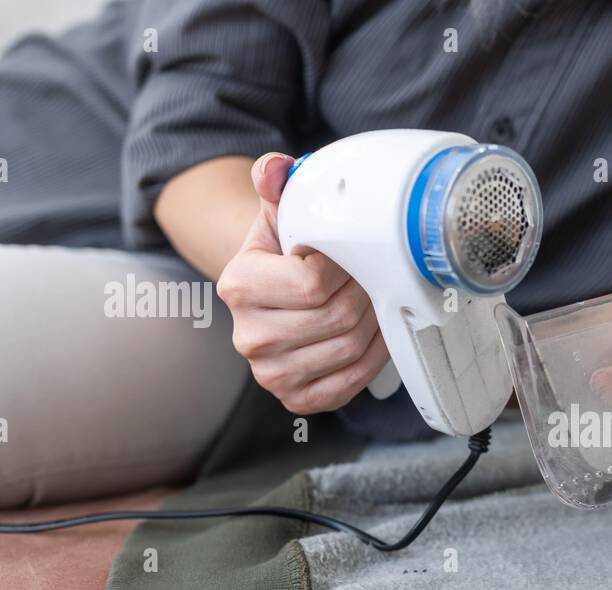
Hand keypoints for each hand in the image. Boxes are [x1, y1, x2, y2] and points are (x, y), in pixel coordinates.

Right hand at [216, 152, 389, 414]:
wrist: (275, 294)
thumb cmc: (284, 251)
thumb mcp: (280, 213)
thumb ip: (277, 182)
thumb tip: (275, 168)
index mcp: (238, 286)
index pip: (312, 284)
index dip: (345, 266)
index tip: (350, 253)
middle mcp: (248, 336)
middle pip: (337, 319)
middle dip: (364, 293)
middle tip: (369, 277)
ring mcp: (269, 374)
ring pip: (349, 350)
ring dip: (374, 324)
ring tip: (371, 301)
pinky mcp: (295, 398)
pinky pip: (350, 382)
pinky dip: (372, 358)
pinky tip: (370, 334)